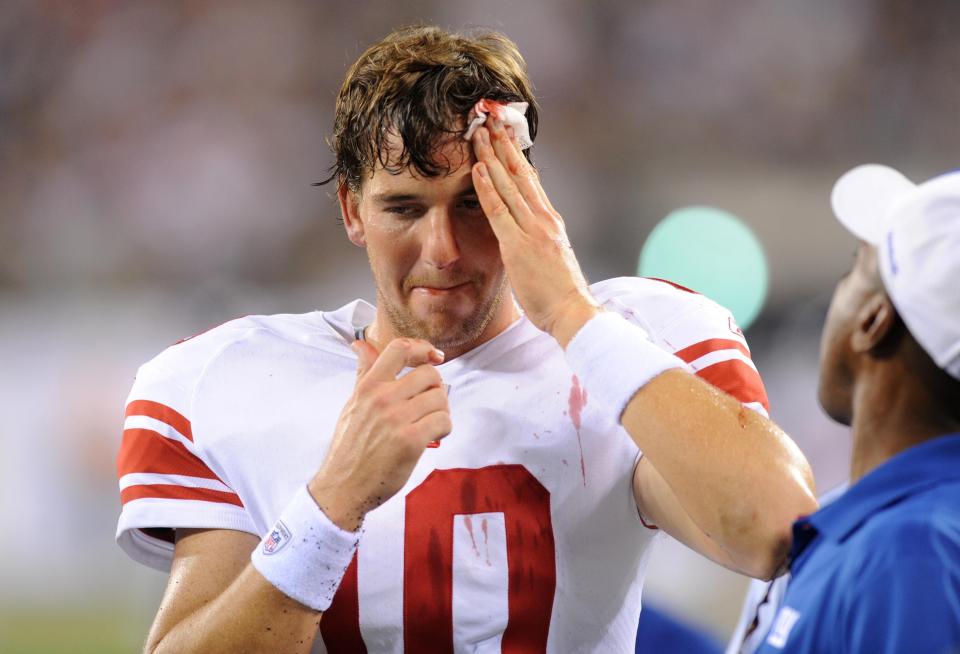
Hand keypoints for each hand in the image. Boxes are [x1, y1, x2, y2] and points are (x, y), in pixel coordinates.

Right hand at [308, 338, 449, 530]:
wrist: (343, 487)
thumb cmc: (349, 447)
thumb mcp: (352, 404)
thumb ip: (363, 373)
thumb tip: (360, 345)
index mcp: (368, 386)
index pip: (399, 348)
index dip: (422, 348)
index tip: (433, 357)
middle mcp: (383, 398)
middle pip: (429, 374)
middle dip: (436, 388)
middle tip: (429, 404)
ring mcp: (397, 419)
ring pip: (441, 397)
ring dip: (442, 410)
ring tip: (429, 423)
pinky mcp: (411, 441)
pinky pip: (444, 421)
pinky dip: (444, 428)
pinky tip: (433, 436)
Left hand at [470, 117, 600, 346]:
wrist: (573, 313)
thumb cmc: (560, 293)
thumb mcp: (551, 257)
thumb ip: (539, 238)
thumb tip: (527, 228)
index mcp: (550, 221)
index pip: (530, 179)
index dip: (516, 154)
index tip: (505, 133)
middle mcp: (544, 218)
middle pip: (520, 172)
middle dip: (503, 143)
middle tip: (490, 117)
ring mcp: (532, 229)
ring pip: (509, 183)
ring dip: (492, 155)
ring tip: (479, 131)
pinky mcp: (519, 245)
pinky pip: (499, 210)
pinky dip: (488, 187)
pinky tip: (478, 168)